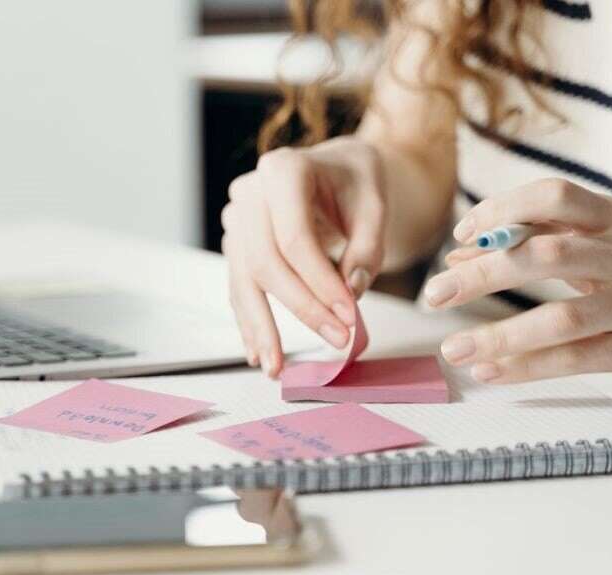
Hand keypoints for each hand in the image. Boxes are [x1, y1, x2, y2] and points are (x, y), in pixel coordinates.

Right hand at [222, 136, 386, 376]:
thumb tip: (350, 291)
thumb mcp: (375, 202)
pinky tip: (257, 352)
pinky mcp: (236, 244)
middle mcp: (250, 193)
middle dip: (301, 309)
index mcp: (282, 170)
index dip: (320, 283)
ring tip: (275, 367)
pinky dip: (249, 321)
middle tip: (336, 340)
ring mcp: (236, 219)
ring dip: (260, 328)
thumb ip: (367, 245)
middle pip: (265, 262)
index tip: (349, 317)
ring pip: (243, 280)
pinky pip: (239, 287)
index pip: (294, 239)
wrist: (333, 169)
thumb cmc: (354, 181)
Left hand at [428, 178, 611, 382]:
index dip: (501, 211)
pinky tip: (490, 370)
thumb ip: (535, 240)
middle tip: (434, 294)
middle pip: (546, 256)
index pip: (553, 197)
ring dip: (498, 335)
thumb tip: (459, 257)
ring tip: (453, 348)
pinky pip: (576, 359)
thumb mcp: (602, 241)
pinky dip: (526, 367)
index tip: (462, 235)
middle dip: (482, 275)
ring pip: (560, 317)